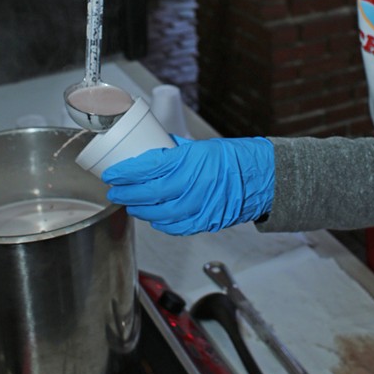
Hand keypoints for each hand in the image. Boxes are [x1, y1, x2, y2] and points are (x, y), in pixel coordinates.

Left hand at [102, 136, 274, 234]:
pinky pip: (176, 227)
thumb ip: (174, 152)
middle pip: (148, 194)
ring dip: (140, 210)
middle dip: (126, 194)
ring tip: (130, 204)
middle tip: (115, 191)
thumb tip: (151, 151)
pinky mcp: (205, 221)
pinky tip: (153, 218)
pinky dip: (161, 223)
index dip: (125, 173)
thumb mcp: (200, 147)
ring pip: (159, 214)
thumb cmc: (233, 159)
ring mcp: (199, 206)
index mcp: (189, 161)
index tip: (112, 173)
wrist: (261, 177)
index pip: (147, 168)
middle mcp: (193, 184)